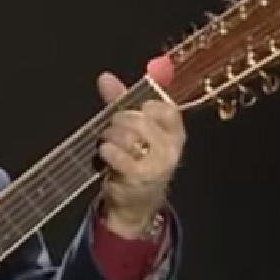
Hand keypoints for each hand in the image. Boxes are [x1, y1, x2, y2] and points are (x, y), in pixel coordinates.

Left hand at [95, 71, 185, 237]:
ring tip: (107, 147)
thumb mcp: (131, 129)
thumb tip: (105, 77)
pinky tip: (105, 156)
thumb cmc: (134, 161)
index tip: (131, 114)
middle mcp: (171, 147)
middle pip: (139, 119)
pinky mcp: (140, 177)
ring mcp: (158, 164)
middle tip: (112, 132)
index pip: (164, 107)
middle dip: (118, 122)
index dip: (142, 107)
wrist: (134, 202)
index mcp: (174, 132)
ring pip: (128, 135)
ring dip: (109, 138)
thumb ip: (121, 102)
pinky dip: (107, 152)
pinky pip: (119, 155)